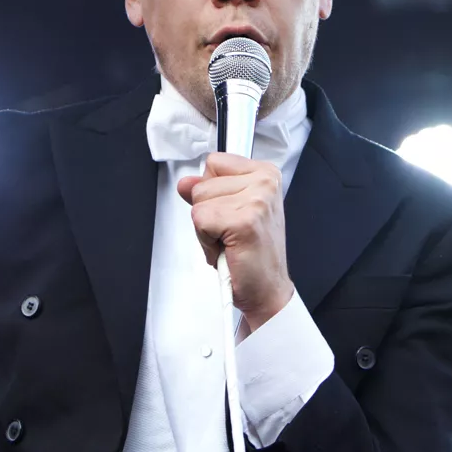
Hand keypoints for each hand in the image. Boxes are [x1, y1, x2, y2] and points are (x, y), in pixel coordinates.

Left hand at [177, 152, 293, 329]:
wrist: (266, 289)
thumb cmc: (252, 254)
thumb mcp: (230, 212)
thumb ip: (208, 192)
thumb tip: (185, 182)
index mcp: (265, 173)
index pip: (214, 162)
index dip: (212, 190)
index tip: (230, 211)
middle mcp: (265, 182)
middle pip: (202, 183)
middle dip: (208, 212)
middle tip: (230, 232)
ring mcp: (257, 200)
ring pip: (199, 202)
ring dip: (206, 228)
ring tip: (229, 241)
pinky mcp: (245, 221)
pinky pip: (200, 220)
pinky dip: (206, 241)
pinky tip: (227, 249)